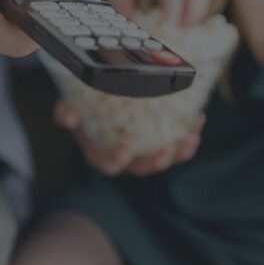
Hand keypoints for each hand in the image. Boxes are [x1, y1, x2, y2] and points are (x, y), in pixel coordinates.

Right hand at [55, 101, 205, 176]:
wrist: (97, 96)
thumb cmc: (82, 104)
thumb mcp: (69, 104)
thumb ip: (66, 111)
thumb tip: (69, 116)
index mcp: (100, 152)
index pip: (109, 164)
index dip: (119, 159)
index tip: (128, 145)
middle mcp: (123, 157)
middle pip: (141, 168)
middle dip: (156, 161)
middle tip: (167, 148)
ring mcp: (143, 151)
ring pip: (162, 159)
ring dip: (178, 153)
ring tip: (190, 138)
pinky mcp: (159, 140)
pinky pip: (177, 145)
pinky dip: (188, 136)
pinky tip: (197, 121)